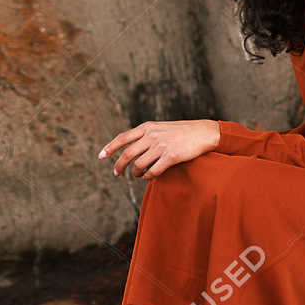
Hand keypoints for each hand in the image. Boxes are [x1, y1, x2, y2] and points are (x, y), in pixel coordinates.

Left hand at [98, 118, 220, 178]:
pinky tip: (148, 177)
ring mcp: (161, 146)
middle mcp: (152, 135)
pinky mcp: (171, 157)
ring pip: (139, 164)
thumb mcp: (161, 127)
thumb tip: (130, 145)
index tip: (101, 156)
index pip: (123, 137)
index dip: (110, 147)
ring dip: (135, 173)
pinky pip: (153, 171)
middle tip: (116, 173)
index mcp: (148, 127)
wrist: (203, 132)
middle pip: (128, 153)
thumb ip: (146, 134)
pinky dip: (148, 176)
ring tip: (136, 175)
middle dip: (119, 165)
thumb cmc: (182, 131)